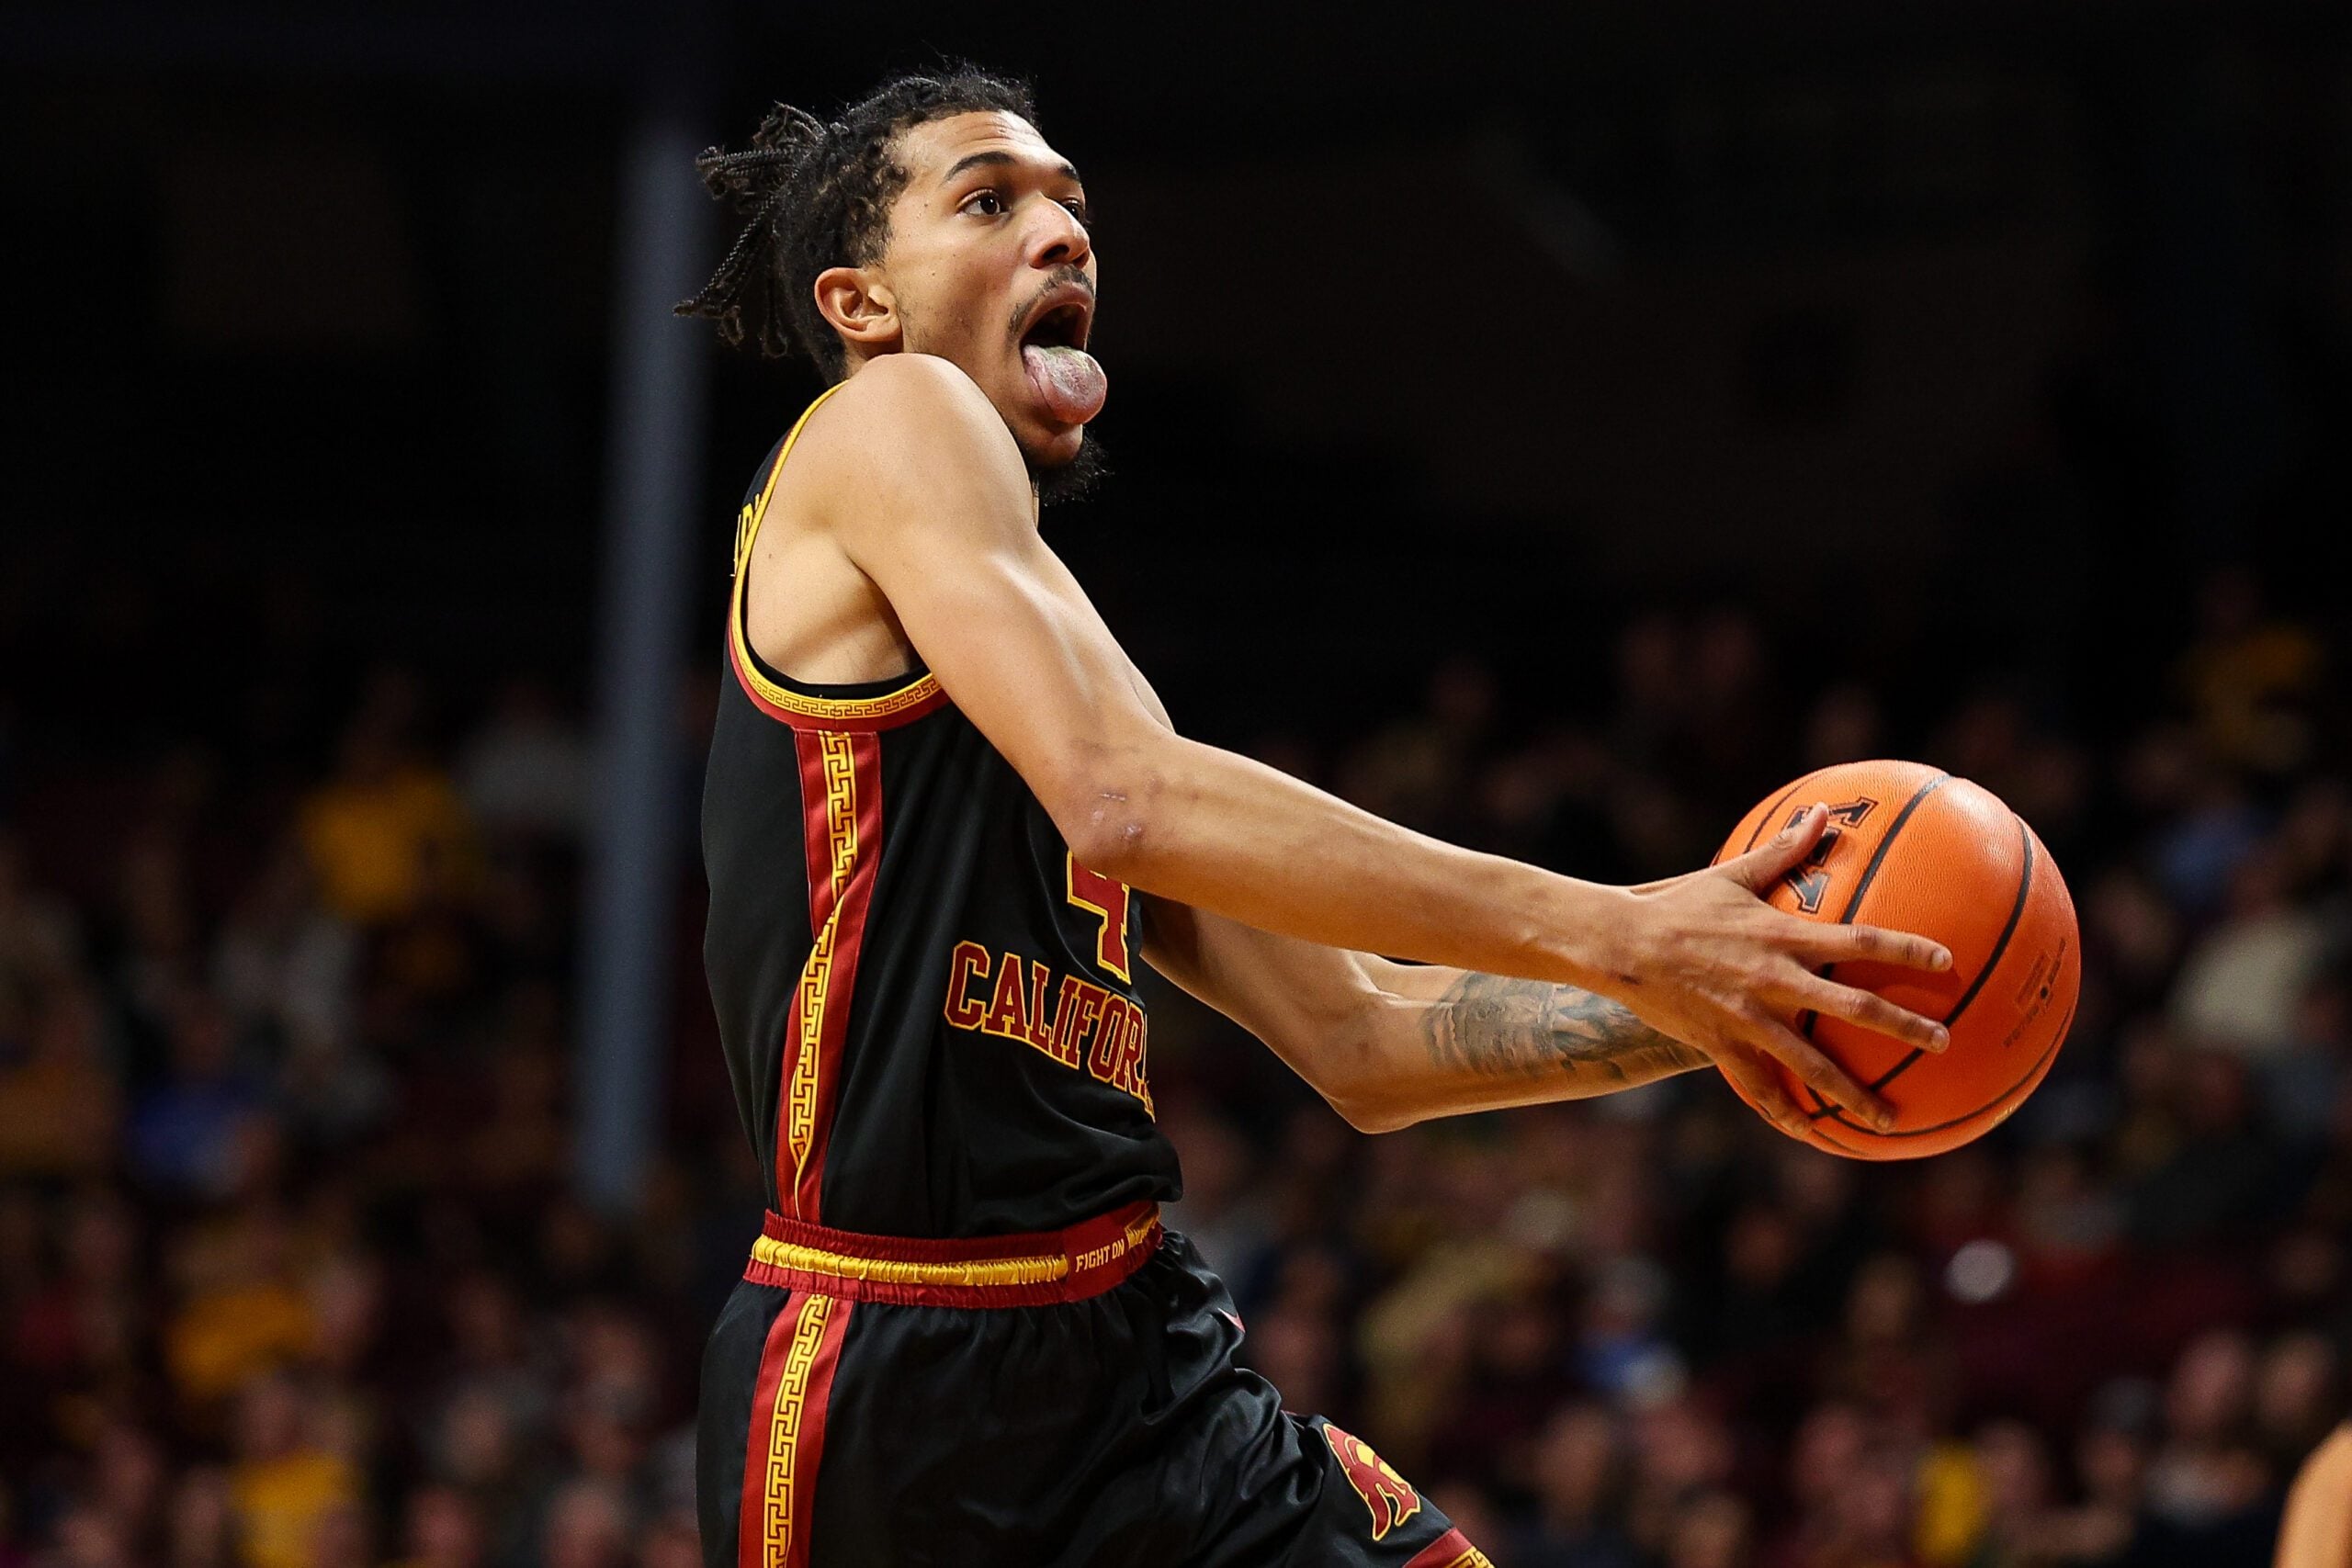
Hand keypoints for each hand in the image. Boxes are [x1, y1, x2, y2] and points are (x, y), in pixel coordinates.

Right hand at [1610, 804, 1952, 1133]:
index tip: (1945, 960)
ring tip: (1890, 1119)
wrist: (1621, 946)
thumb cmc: (1679, 906)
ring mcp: (1748, 1019)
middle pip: (1852, 1007)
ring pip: (1812, 1064)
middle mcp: (1773, 980)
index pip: (1858, 939)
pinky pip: (1760, 1089)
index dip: (1905, 949)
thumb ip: (1784, 849)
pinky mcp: (1722, 1046)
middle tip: (1944, 1043)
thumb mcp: (1733, 873)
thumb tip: (1824, 810)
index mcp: (1781, 935)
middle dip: (1903, 1027)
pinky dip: (1787, 1114)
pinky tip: (1812, 1135)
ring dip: (1855, 1094)